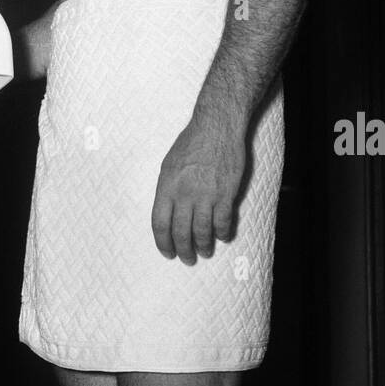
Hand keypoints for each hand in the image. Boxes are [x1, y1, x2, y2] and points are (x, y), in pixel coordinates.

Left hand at [150, 116, 246, 263]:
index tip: (167, 252)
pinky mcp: (225, 194)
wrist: (216, 127)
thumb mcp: (169, 164)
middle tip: (187, 259)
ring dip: (203, 246)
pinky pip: (223, 222)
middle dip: (183, 250)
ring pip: (201, 231)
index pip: (159, 223)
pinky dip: (222, 233)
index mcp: (166, 186)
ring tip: (205, 252)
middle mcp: (184, 194)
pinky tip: (222, 236)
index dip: (163, 242)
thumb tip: (168, 211)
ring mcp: (205, 195)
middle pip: (180, 232)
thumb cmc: (192, 142)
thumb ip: (168, 189)